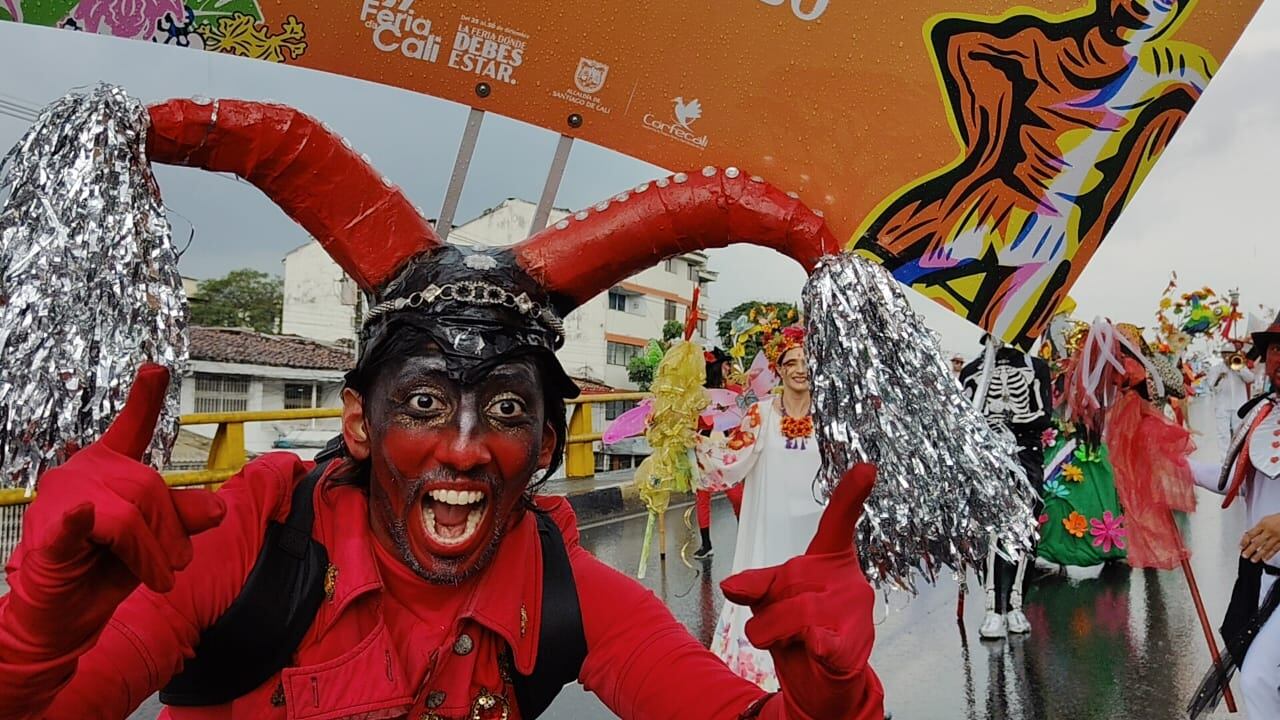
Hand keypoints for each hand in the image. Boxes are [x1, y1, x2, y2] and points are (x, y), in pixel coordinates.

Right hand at [3, 364, 225, 655]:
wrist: (67, 616)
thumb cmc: (107, 569)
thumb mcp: (157, 541)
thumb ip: (183, 519)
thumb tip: (217, 508)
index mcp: (111, 467)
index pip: (133, 428)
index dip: (145, 398)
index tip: (157, 368)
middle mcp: (84, 472)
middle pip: (147, 487)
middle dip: (171, 531)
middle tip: (176, 564)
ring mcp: (62, 500)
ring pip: (128, 515)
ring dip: (151, 554)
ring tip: (158, 577)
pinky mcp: (48, 535)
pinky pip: (73, 523)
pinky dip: (81, 521)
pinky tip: (83, 514)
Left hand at [721, 464, 882, 719]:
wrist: (818, 684)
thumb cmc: (797, 631)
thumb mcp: (771, 599)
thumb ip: (757, 584)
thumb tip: (732, 585)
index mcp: (829, 561)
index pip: (837, 524)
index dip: (850, 496)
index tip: (867, 467)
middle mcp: (848, 582)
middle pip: (788, 582)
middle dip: (767, 610)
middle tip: (779, 627)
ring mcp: (853, 615)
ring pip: (792, 615)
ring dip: (771, 634)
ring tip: (790, 644)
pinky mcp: (850, 649)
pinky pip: (826, 643)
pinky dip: (819, 646)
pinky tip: (819, 644)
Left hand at [1241, 514, 1279, 562]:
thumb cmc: (1278, 519)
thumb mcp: (1266, 520)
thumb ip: (1258, 528)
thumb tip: (1249, 535)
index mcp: (1263, 524)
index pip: (1251, 534)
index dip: (1244, 541)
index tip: (1241, 546)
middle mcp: (1269, 531)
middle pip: (1257, 542)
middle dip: (1250, 550)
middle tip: (1244, 555)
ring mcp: (1277, 537)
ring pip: (1266, 547)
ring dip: (1259, 555)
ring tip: (1253, 559)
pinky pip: (1275, 549)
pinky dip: (1269, 555)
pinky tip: (1265, 559)